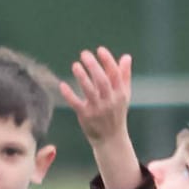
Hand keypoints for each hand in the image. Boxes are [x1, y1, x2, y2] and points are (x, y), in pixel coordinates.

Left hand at [60, 47, 142, 188]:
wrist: (111, 139)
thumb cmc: (116, 113)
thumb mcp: (124, 95)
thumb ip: (124, 75)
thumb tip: (126, 57)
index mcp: (120, 93)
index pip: (115, 74)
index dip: (108, 61)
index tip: (100, 50)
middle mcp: (110, 100)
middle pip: (102, 81)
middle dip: (94, 66)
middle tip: (84, 54)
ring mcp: (98, 109)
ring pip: (89, 90)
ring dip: (82, 77)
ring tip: (75, 65)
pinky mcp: (86, 116)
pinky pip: (76, 103)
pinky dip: (69, 94)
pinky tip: (62, 85)